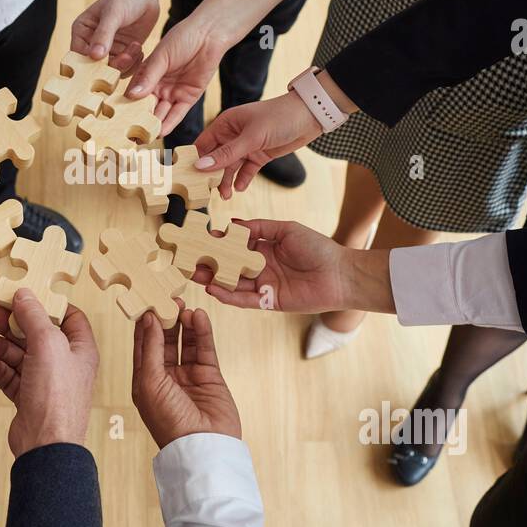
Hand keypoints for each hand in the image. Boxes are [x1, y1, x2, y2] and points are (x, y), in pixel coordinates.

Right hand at [0, 292, 98, 456]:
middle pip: (36, 333)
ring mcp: (46, 382)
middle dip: (12, 323)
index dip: (46, 304)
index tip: (22, 296)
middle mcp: (65, 363)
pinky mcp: (29, 398)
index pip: (68, 316)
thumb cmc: (57, 397)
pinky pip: (11, 376)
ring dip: (0, 346)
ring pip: (20, 354)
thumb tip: (24, 294)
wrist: (45, 445)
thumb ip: (34, 316)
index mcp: (80, 348)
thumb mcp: (47, 344)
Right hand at [70, 0, 160, 68]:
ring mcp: (108, 49)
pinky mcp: (123, 52)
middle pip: (96, 67)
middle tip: (126, 56)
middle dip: (112, 65)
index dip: (88, 64)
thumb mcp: (113, 14)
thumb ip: (103, 35)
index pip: (77, 55)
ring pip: (112, 70)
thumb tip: (95, 55)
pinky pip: (125, 68)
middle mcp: (92, 43)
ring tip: (135, 47)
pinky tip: (138, 49)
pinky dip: (133, 64)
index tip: (104, 64)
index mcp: (82, 31)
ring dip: (125, 64)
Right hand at [125, 14, 232, 135]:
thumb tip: (131, 95)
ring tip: (144, 137)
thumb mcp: (162, 56)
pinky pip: (177, 113)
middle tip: (129, 133)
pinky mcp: (189, 97)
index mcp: (148, 73)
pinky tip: (161, 132)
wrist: (209, 34)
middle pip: (147, 106)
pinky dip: (170, 123)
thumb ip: (148, 76)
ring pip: (161, 112)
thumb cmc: (183, 38)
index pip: (135, 92)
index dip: (126, 104)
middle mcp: (159, 85)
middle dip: (139, 119)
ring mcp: (173, 92)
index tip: (116, 117)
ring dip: (154, 124)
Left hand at [131, 307, 239, 448]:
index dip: (145, 324)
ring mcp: (188, 376)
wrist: (203, 447)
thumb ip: (151, 348)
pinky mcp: (210, 376)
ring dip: (184, 323)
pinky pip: (205, 348)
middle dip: (166, 319)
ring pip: (186, 342)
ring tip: (183, 304)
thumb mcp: (150, 382)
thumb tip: (150, 319)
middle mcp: (166, 377)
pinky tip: (199, 316)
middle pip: (165, 341)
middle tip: (168, 296)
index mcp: (145, 381)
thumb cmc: (169, 422)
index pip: (143, 345)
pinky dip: (203, 332)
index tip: (146, 299)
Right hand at [193, 91, 320, 197]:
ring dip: (226, 181)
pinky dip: (243, 179)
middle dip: (210, 175)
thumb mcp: (251, 137)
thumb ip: (227, 153)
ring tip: (225, 195)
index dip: (194, 160)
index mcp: (226, 124)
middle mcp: (233, 135)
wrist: (310, 116)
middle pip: (215, 158)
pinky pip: (246, 170)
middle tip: (204, 192)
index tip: (186, 178)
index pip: (203, 144)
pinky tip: (240, 188)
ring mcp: (246, 146)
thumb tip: (201, 166)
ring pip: (230, 167)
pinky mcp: (260, 155)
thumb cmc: (279, 116)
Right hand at [194, 218, 393, 315]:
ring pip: (232, 282)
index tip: (198, 237)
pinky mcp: (268, 301)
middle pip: (228, 265)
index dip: (216, 242)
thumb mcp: (286, 230)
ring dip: (213, 279)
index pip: (234, 245)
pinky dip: (228, 295)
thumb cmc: (318, 248)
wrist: (339, 275)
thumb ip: (259, 228)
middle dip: (208, 262)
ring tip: (194, 273)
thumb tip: (233, 224)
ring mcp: (263, 285)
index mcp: (264, 248)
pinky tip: (213, 289)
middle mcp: (260, 267)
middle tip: (187, 258)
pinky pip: (244, 299)